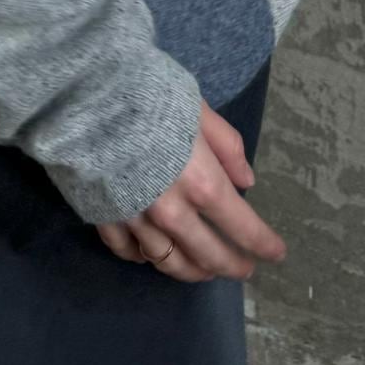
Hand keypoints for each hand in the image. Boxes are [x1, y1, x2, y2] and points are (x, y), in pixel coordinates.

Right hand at [94, 100, 287, 281]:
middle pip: (208, 256)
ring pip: (169, 263)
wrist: (87, 96)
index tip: (277, 254)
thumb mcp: (200, 110)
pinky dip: (145, 258)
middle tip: (244, 270)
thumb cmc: (150, 94)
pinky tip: (153, 256)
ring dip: (192, 270)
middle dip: (231, 266)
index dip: (263, 244)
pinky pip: (129, 252)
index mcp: (203, 185)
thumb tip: (246, 181)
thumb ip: (226, 147)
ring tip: (204, 270)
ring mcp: (136, 222)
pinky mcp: (104, 220)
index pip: (242, 227)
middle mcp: (173, 215)